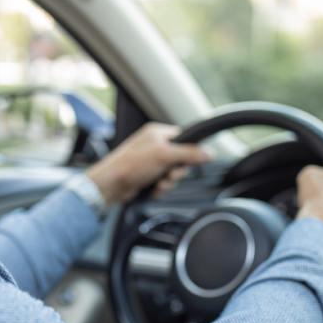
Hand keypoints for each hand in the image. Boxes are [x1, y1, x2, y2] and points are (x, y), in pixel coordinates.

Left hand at [84, 123, 212, 205]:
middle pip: (181, 160)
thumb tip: (210, 152)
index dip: (188, 152)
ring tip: (158, 183)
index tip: (184, 161)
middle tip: (167, 174)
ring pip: (173, 174)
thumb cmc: (131, 165)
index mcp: (158, 134)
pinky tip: (153, 189)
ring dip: (168, 183)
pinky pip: (164, 183)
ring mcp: (151, 162)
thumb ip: (189, 153)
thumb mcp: (165, 156)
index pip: (184, 139)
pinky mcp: (147, 176)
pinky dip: (160, 188)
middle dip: (176, 172)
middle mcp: (154, 146)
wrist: (112, 185)